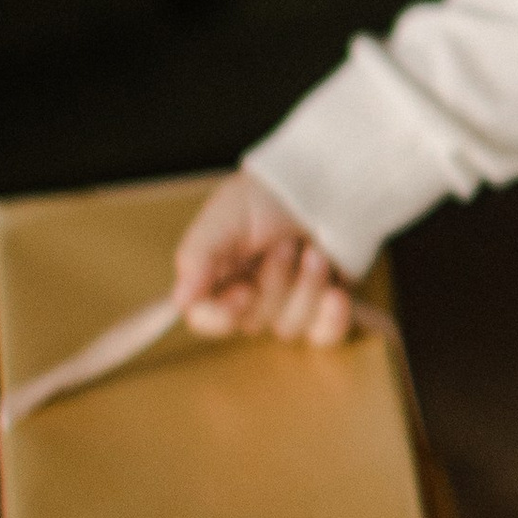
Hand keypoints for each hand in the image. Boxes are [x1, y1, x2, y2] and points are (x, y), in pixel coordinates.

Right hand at [174, 170, 353, 346]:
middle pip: (252, 322)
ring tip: (316, 251)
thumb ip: (198, 257)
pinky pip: (326, 335)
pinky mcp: (323, 310)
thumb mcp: (223, 217)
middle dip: (274, 281)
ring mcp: (287, 307)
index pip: (205, 320)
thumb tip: (180, 300)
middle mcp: (250, 299)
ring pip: (289, 327)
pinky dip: (332, 317)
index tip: (244, 290)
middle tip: (285, 244)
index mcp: (217, 279)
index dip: (222, 315)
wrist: (321, 182)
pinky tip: (337, 293)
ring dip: (305, 287)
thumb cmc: (266, 197)